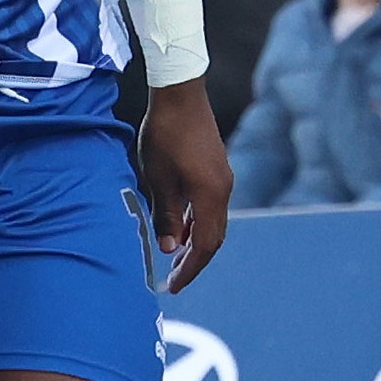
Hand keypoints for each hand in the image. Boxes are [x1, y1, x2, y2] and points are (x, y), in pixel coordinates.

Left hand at [138, 79, 232, 293]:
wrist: (180, 94)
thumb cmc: (164, 135)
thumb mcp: (158, 179)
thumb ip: (165, 215)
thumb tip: (168, 248)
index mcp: (210, 196)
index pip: (204, 245)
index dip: (190, 268)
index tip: (174, 286)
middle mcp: (223, 190)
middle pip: (213, 237)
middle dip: (194, 260)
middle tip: (173, 278)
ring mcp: (222, 178)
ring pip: (212, 221)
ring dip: (194, 240)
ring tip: (173, 255)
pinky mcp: (216, 169)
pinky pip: (210, 205)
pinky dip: (195, 221)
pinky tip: (178, 225)